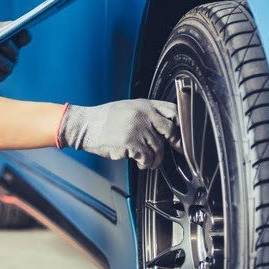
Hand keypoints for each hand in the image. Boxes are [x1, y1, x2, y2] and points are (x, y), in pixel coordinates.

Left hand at [0, 22, 30, 83]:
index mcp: (13, 42)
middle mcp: (12, 57)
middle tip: (1, 41)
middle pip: (15, 53)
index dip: (25, 35)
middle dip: (7, 47)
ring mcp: (4, 69)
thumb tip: (13, 27)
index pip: (25, 37)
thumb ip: (0, 28)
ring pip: (5, 65)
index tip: (21, 30)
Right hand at [57, 99, 181, 168]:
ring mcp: (138, 129)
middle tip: (177, 150)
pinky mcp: (131, 143)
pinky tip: (140, 163)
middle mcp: (144, 115)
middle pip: (170, 130)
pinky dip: (145, 163)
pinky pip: (147, 158)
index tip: (182, 133)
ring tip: (148, 162)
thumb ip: (146, 114)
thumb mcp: (127, 108)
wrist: (85, 125)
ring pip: (158, 148)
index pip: (172, 111)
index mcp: (144, 105)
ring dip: (155, 158)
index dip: (181, 123)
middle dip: (176, 143)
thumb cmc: (104, 119)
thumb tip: (164, 127)